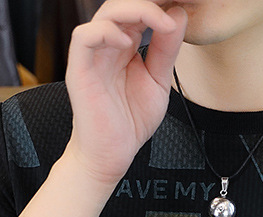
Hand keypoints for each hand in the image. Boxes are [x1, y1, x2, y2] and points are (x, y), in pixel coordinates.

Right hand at [64, 0, 187, 186]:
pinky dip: (107, 33)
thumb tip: (179, 16)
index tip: (182, 7)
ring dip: (135, 10)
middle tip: (173, 7)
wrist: (111, 155)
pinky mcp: (80, 71)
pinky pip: (84, 37)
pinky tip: (128, 45)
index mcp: (124, 46)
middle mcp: (107, 46)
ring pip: (105, 14)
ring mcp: (92, 56)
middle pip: (122, 5)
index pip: (138, 12)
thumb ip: (166, 50)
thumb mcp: (158, 82)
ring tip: (160, 22)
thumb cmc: (130, 122)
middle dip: (150, 3)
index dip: (158, 6)